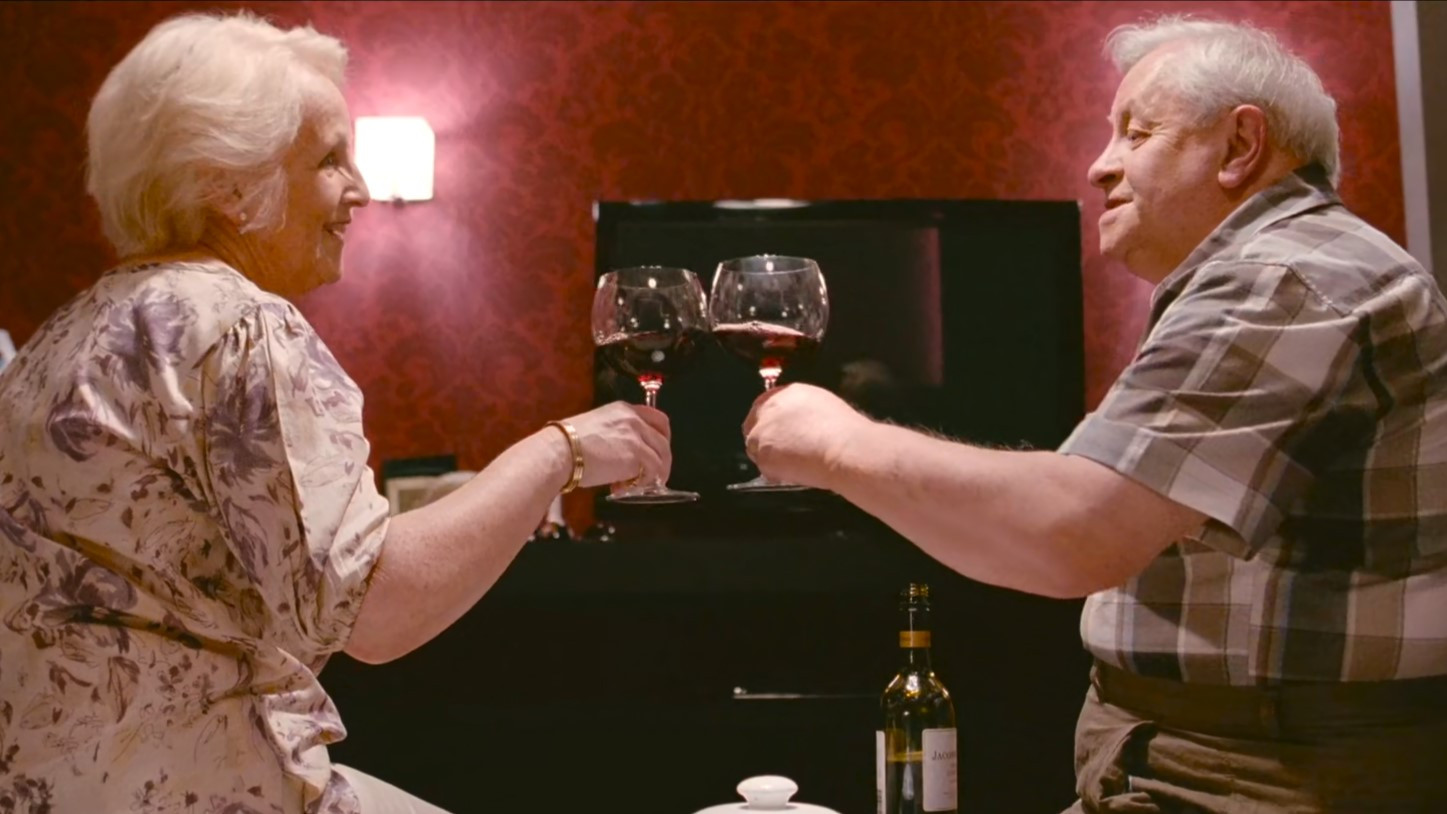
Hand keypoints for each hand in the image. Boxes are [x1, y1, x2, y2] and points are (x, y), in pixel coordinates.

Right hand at [562, 401, 671, 488]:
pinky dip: (644, 483)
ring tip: (636, 486)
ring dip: (653, 474)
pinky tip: (625, 488)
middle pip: (664, 437)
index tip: (657, 451)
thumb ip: (615, 435)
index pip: (656, 418)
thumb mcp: (596, 427)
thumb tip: (623, 455)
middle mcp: (633, 418)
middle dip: (663, 457)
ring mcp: (637, 435)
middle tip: (655, 473)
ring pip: (662, 456)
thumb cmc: (567, 445)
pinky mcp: (637, 453)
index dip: (661, 437)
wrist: (559, 452)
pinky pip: (653, 470)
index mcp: (623, 409)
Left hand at [743, 383, 871, 487]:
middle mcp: (769, 409)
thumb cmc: (844, 430)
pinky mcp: (763, 455)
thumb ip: (800, 412)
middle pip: (753, 428)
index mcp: (786, 393)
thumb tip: (796, 425)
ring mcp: (763, 432)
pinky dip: (776, 474)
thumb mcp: (821, 406)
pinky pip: (765, 469)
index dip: (767, 423)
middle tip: (781, 454)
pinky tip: (795, 473)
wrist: (844, 448)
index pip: (763, 406)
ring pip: (755, 450)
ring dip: (770, 458)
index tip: (775, 434)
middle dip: (763, 441)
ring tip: (793, 466)